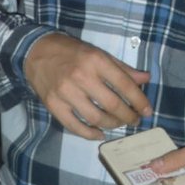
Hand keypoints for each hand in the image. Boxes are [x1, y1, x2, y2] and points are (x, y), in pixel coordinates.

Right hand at [25, 33, 152, 138]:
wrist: (36, 51)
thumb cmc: (71, 51)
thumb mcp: (99, 53)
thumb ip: (122, 69)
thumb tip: (146, 79)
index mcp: (96, 60)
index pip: (125, 85)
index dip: (140, 100)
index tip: (148, 110)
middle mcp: (82, 77)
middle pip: (112, 105)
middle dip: (129, 116)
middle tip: (135, 120)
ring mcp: (66, 92)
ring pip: (96, 118)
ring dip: (112, 125)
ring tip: (119, 123)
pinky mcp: (53, 105)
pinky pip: (75, 126)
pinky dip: (90, 134)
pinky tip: (100, 133)